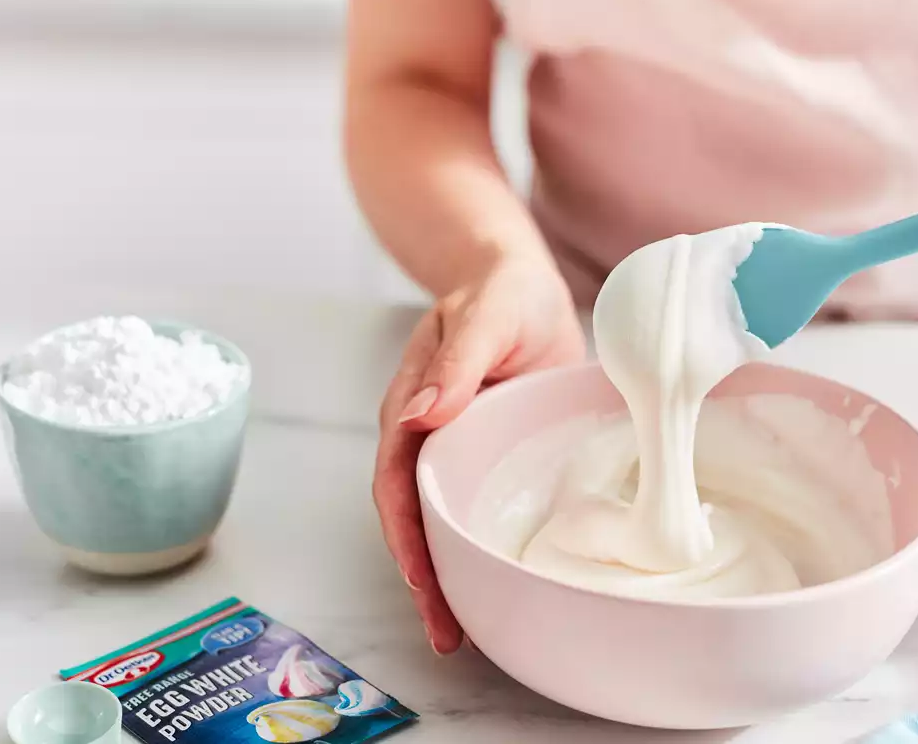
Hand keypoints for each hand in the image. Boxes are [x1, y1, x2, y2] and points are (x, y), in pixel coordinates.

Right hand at [373, 257, 585, 653]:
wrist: (520, 283)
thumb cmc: (501, 292)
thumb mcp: (486, 314)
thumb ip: (458, 361)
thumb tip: (421, 414)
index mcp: (414, 405)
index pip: (396, 480)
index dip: (404, 532)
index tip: (419, 577)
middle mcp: (426, 436)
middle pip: (411, 517)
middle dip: (421, 577)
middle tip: (444, 633)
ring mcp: (456, 451)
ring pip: (439, 523)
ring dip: (445, 576)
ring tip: (459, 632)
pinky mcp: (486, 458)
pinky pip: (473, 510)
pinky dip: (476, 550)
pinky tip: (494, 584)